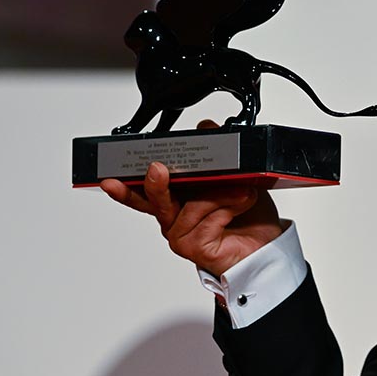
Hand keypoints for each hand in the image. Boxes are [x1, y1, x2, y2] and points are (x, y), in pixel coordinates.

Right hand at [99, 121, 283, 275]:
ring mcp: (182, 235)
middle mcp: (174, 218)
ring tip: (242, 190)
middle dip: (155, 183)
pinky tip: (243, 203)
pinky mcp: (195, 248)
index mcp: (175, 199)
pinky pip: (207, 220)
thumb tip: (205, 127)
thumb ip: (216, 151)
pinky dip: (228, 207)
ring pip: (190, 205)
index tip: (109, 176)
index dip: (125, 183)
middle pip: (156, 199)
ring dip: (219, 194)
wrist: (266, 243)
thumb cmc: (247, 214)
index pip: (144, 189)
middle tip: (157, 169)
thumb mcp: (234, 175)